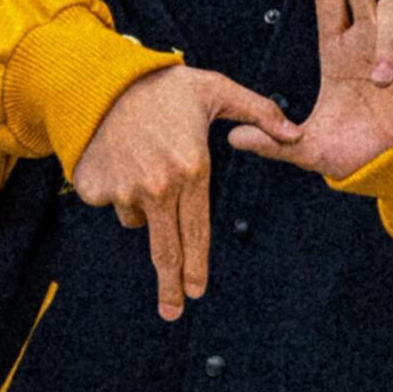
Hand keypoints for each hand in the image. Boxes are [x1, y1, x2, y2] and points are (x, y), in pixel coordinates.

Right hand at [71, 62, 291, 320]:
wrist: (99, 80)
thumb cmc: (163, 85)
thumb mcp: (216, 90)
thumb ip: (259, 113)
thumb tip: (296, 133)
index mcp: (192, 170)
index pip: (198, 232)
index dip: (197, 265)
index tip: (197, 290)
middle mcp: (159, 187)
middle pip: (166, 250)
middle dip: (170, 286)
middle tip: (173, 312)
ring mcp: (125, 189)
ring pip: (138, 219)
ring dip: (143, 206)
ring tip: (144, 163)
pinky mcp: (96, 187)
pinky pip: (110, 202)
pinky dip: (115, 189)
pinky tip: (119, 159)